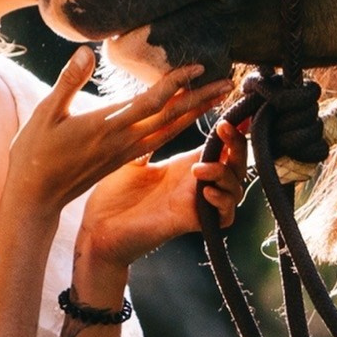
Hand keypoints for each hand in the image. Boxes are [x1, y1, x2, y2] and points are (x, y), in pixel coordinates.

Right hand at [3, 48, 231, 221]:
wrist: (36, 197)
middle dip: (201, 99)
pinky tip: (187, 118)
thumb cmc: (35, 153)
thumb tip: (86, 51)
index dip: (176, 83)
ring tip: (217, 98)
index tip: (198, 67)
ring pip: (169, 130)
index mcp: (106, 126)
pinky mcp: (123, 159)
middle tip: (229, 83)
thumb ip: (69, 81)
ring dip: (196, 113)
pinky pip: (159, 141)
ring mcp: (125, 152)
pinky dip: (178, 127)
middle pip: (171, 117)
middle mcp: (123, 141)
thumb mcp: (45, 113)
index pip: (151, 102)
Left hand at [76, 117, 246, 269]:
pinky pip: (225, 215)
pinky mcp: (193, 222)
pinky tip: (207, 192)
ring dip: (225, 173)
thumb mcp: (131, 157)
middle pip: (236, 164)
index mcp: (183, 167)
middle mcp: (195, 184)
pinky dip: (223, 201)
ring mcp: (196, 203)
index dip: (232, 132)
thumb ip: (150, 136)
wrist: (99, 230)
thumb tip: (158, 106)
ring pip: (235, 188)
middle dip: (237, 145)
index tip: (235, 115)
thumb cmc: (110, 196)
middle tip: (225, 130)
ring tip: (200, 169)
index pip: (221, 147)